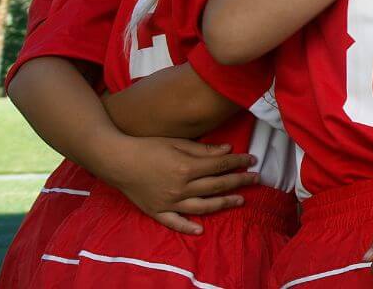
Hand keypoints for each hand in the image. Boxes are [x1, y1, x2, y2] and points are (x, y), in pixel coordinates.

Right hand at [95, 136, 256, 234]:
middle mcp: (180, 188)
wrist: (116, 160)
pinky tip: (201, 230)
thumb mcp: (177, 142)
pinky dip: (188, 228)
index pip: (220, 166)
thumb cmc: (147, 147)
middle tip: (256, 179)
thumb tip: (228, 150)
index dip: (239, 162)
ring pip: (203, 206)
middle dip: (239, 181)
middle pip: (217, 185)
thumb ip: (204, 149)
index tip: (252, 160)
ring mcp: (168, 202)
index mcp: (186, 167)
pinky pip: (174, 223)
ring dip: (224, 203)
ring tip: (240, 200)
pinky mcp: (156, 211)